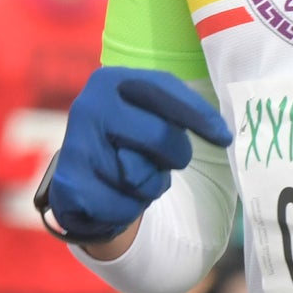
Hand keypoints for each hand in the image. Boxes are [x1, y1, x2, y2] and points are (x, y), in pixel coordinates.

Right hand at [42, 69, 232, 242]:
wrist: (80, 178)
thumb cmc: (127, 141)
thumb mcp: (147, 114)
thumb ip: (176, 114)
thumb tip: (222, 134)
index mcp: (110, 81)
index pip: (163, 89)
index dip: (198, 114)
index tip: (224, 137)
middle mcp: (88, 108)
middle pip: (159, 136)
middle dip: (175, 156)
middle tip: (166, 161)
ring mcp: (75, 147)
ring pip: (141, 177)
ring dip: (149, 187)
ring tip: (131, 178)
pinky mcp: (69, 185)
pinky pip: (123, 206)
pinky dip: (128, 210)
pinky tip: (113, 197)